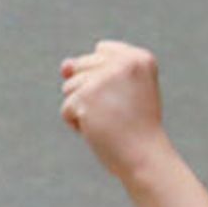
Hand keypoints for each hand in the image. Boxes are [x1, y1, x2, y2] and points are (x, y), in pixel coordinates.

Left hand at [57, 40, 170, 179]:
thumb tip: (64, 65)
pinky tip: (99, 130)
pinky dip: (77, 124)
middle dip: (90, 92)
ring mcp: (104, 78)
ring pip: (70, 86)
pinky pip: (66, 108)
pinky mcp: (86, 97)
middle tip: (117, 110)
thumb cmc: (134, 125)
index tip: (124, 96)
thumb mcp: (120, 91)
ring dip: (82, 108)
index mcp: (140, 58)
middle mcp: (124, 62)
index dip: (103, 77)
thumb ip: (94, 70)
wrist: (143, 156)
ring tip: (108, 120)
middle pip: (81, 66)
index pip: (101, 50)